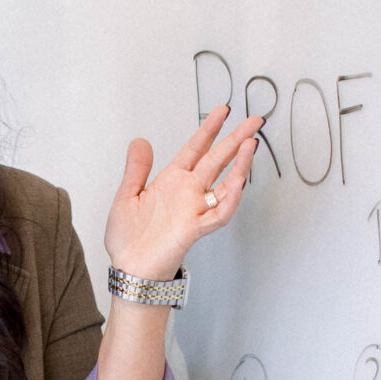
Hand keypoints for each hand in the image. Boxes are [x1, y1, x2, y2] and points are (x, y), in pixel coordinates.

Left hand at [105, 105, 263, 279]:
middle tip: (253, 120)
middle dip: (235, 139)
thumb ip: (136, 169)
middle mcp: (187, 192)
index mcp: (172, 181)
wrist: (129, 268)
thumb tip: (140, 141)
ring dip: (239, 165)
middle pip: (217, 160)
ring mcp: (194, 209)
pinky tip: (239, 182)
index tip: (223, 111)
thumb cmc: (128, 239)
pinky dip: (230, 199)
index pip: (195, 149)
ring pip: (225, 183)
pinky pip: (219, 213)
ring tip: (250, 144)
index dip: (209, 130)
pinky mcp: (194, 229)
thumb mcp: (127, 196)